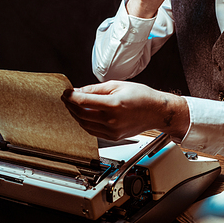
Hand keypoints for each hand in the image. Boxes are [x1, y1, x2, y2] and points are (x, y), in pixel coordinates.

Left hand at [62, 80, 189, 141]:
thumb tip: (79, 91)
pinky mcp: (113, 137)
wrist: (157, 112)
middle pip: (81, 114)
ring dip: (76, 115)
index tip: (66, 92)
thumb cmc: (142, 97)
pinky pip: (93, 131)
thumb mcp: (118, 85)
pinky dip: (85, 123)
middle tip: (67, 98)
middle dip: (70, 105)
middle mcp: (112, 120)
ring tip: (74, 106)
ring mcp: (112, 131)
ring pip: (84, 124)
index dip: (70, 96)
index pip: (83, 101)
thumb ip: (96, 89)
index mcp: (114, 104)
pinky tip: (84, 115)